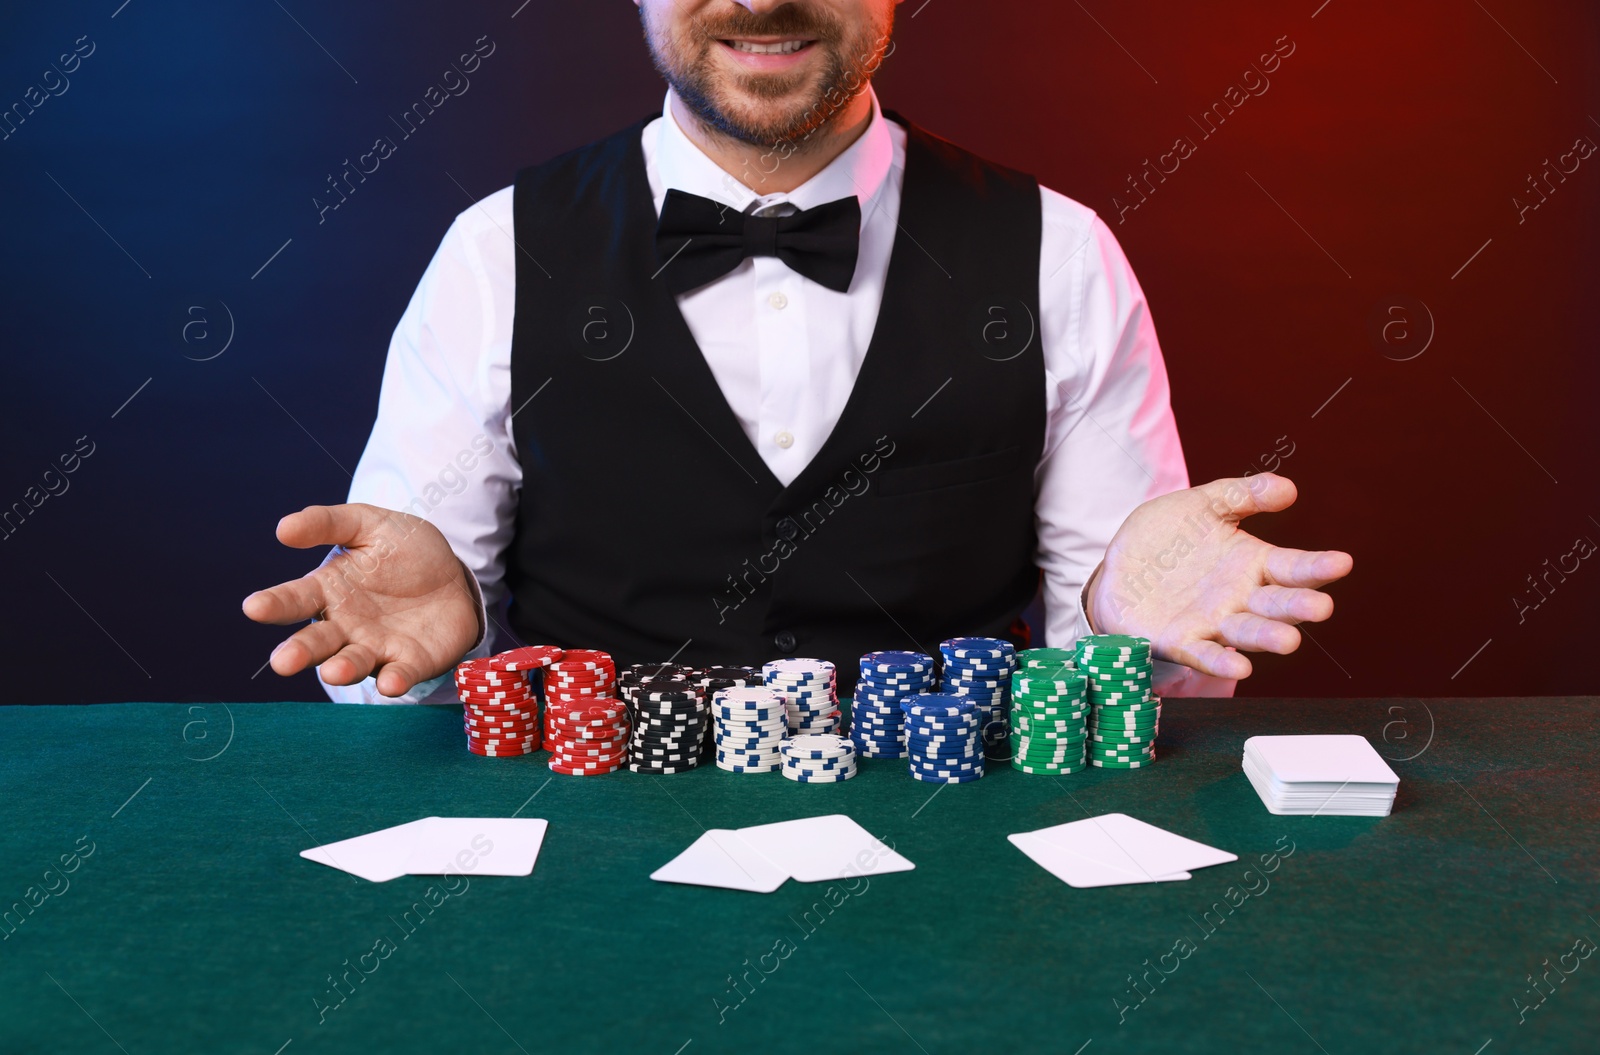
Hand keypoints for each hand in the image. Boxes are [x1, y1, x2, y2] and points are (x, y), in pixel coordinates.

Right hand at [242, 504, 481, 696]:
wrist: (454, 572)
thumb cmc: (402, 549)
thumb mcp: (368, 524)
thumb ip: (327, 523)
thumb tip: (283, 528)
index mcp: (328, 591)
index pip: (294, 599)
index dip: (274, 604)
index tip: (254, 607)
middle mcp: (345, 626)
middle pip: (316, 642)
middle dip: (299, 652)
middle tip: (283, 662)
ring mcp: (376, 647)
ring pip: (352, 663)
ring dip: (341, 670)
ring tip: (333, 672)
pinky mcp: (410, 662)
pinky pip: (399, 674)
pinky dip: (394, 680)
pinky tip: (390, 684)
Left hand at [1086, 474, 1351, 680]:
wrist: (1117, 565)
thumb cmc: (1167, 536)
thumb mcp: (1201, 504)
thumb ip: (1242, 494)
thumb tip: (1287, 488)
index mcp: (1252, 563)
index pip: (1293, 566)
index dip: (1317, 566)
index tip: (1342, 562)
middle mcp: (1240, 596)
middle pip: (1277, 604)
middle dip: (1299, 606)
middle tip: (1322, 607)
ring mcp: (1213, 621)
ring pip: (1247, 632)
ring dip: (1268, 637)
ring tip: (1290, 641)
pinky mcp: (1181, 641)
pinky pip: (1205, 653)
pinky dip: (1221, 660)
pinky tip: (1239, 666)